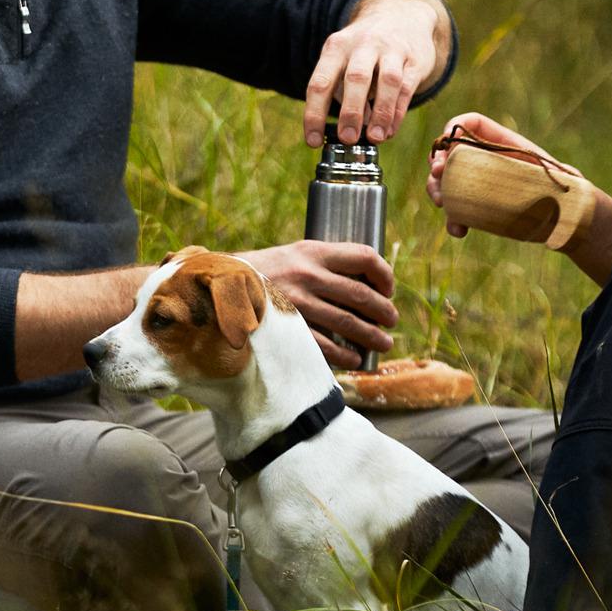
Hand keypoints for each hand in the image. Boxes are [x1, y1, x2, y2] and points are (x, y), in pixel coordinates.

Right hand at [238, 239, 397, 368]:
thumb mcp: (293, 255)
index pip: (364, 257)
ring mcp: (298, 302)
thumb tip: (365, 286)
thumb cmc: (264, 272)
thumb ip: (323, 265)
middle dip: (385, 312)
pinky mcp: (287, 327)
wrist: (219, 286)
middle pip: (362, 294)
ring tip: (383, 343)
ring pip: (348, 322)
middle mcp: (307, 275)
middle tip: (392, 321)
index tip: (388, 289)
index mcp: (312, 251)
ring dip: (372, 336)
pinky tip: (355, 358)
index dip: (384, 274)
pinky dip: (345, 354)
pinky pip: (325, 344)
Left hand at [303, 0, 448, 147]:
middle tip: (347, 139)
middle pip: (355, 78)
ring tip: (375, 138)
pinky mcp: (415, 59)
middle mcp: (363, 44)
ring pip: (387, 81)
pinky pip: (407, 87)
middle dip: (350, 112)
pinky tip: (390, 129)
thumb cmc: (364, 50)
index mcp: (337, 47)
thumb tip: (352, 130)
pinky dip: (398, 111)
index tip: (313, 141)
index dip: (314, 114)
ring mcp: (391, 49)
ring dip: (380, 112)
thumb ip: (344, 93)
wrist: (401, 15)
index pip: (320, 82)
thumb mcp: (344, 61)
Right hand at [427, 112, 579, 233]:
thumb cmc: (566, 191)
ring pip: (446, 180)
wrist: (565, 218)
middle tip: (437, 175)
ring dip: (436, 190)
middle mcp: (486, 159)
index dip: (453, 127)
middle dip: (437, 162)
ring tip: (442, 204)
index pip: (470, 123)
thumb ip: (556, 169)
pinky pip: (455, 209)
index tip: (447, 145)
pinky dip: (452, 220)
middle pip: (450, 152)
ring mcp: (478, 182)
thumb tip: (560, 172)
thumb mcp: (561, 175)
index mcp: (503, 143)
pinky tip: (458, 231)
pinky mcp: (477, 206)